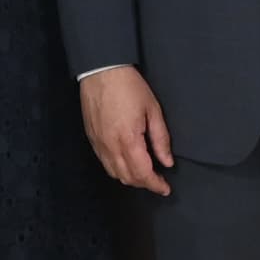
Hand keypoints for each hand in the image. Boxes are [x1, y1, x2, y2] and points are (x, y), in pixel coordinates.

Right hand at [80, 65, 175, 193]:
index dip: (156, 185)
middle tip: (158, 181)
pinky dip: (117, 169)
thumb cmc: (129, 86)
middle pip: (128, 178)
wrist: (101, 71)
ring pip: (114, 173)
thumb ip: (161, 139)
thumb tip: (167, 162)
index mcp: (128, 140)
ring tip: (144, 173)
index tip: (165, 188)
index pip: (143, 173)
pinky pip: (104, 163)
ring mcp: (98, 144)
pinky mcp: (92, 139)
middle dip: (144, 184)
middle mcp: (110, 146)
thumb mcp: (153, 110)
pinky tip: (127, 162)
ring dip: (130, 178)